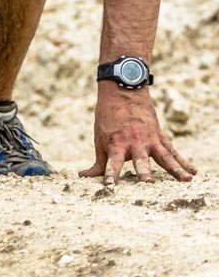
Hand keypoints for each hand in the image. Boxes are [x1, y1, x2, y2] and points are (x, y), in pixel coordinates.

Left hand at [79, 81, 196, 185]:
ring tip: (186, 181)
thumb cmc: (108, 117)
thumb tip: (84, 177)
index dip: (111, 174)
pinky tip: (193, 172)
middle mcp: (134, 142)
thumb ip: (98, 162)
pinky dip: (183, 162)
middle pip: (140, 160)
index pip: (112, 163)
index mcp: (117, 143)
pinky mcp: (159, 136)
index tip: (110, 186)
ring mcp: (149, 139)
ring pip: (164, 157)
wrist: (123, 90)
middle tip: (148, 184)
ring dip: (175, 169)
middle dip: (144, 172)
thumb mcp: (100, 138)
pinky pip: (173, 151)